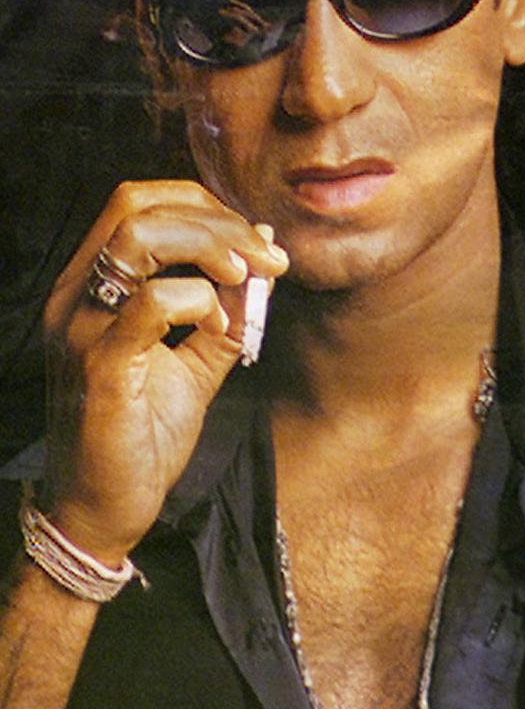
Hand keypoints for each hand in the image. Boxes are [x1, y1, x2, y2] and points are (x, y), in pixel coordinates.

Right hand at [41, 182, 286, 562]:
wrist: (106, 507)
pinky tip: (222, 330)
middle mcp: (74, 295)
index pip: (137, 201)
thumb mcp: (198, 361)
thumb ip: (229, 310)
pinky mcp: (99, 366)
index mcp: (90, 285)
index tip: (256, 240)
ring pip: (138, 238)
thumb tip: (264, 255)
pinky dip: (200, 302)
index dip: (205, 205)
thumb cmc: (145, 431)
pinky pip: (151, 305)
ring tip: (247, 279)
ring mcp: (80, 328)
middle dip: (217, 220)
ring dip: (210, 247)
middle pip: (136, 205)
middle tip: (268, 258)